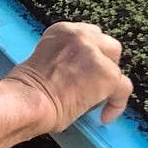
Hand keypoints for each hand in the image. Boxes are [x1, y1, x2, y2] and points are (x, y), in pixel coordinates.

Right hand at [6, 22, 132, 130]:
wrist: (27, 101)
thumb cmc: (25, 90)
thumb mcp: (42, 61)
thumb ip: (63, 60)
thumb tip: (75, 77)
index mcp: (62, 31)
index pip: (87, 37)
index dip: (89, 56)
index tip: (86, 70)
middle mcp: (80, 36)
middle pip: (106, 45)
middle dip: (103, 64)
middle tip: (94, 84)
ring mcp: (95, 53)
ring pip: (115, 65)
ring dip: (108, 82)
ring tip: (97, 99)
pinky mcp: (107, 74)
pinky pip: (123, 88)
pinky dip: (116, 104)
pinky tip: (105, 116)